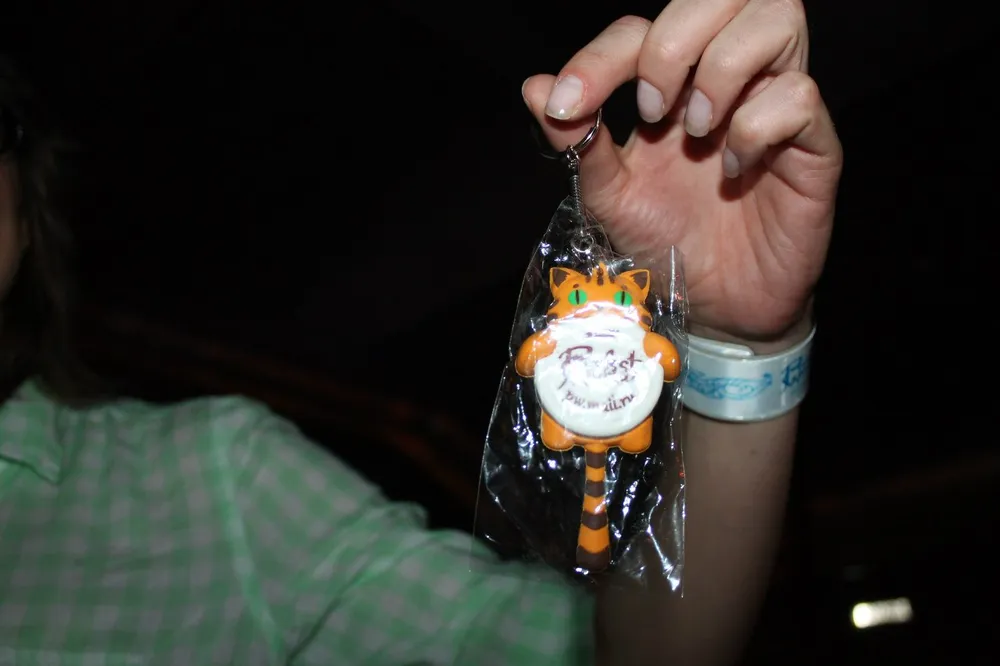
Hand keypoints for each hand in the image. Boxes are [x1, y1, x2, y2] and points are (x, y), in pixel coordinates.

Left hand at [522, 0, 841, 348]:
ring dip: (723, 69)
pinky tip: (735, 169)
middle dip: (672, 43)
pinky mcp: (813, 145)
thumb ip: (578, 142)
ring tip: (697, 133)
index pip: (643, 30)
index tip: (568, 103)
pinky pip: (800, 95)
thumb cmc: (666, 245)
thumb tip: (534, 87)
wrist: (715, 308)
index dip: (601, 56)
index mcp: (674, 85)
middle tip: (652, 112)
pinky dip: (758, 125)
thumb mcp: (610, 196)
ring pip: (777, 17)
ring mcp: (774, 104)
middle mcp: (728, 80)